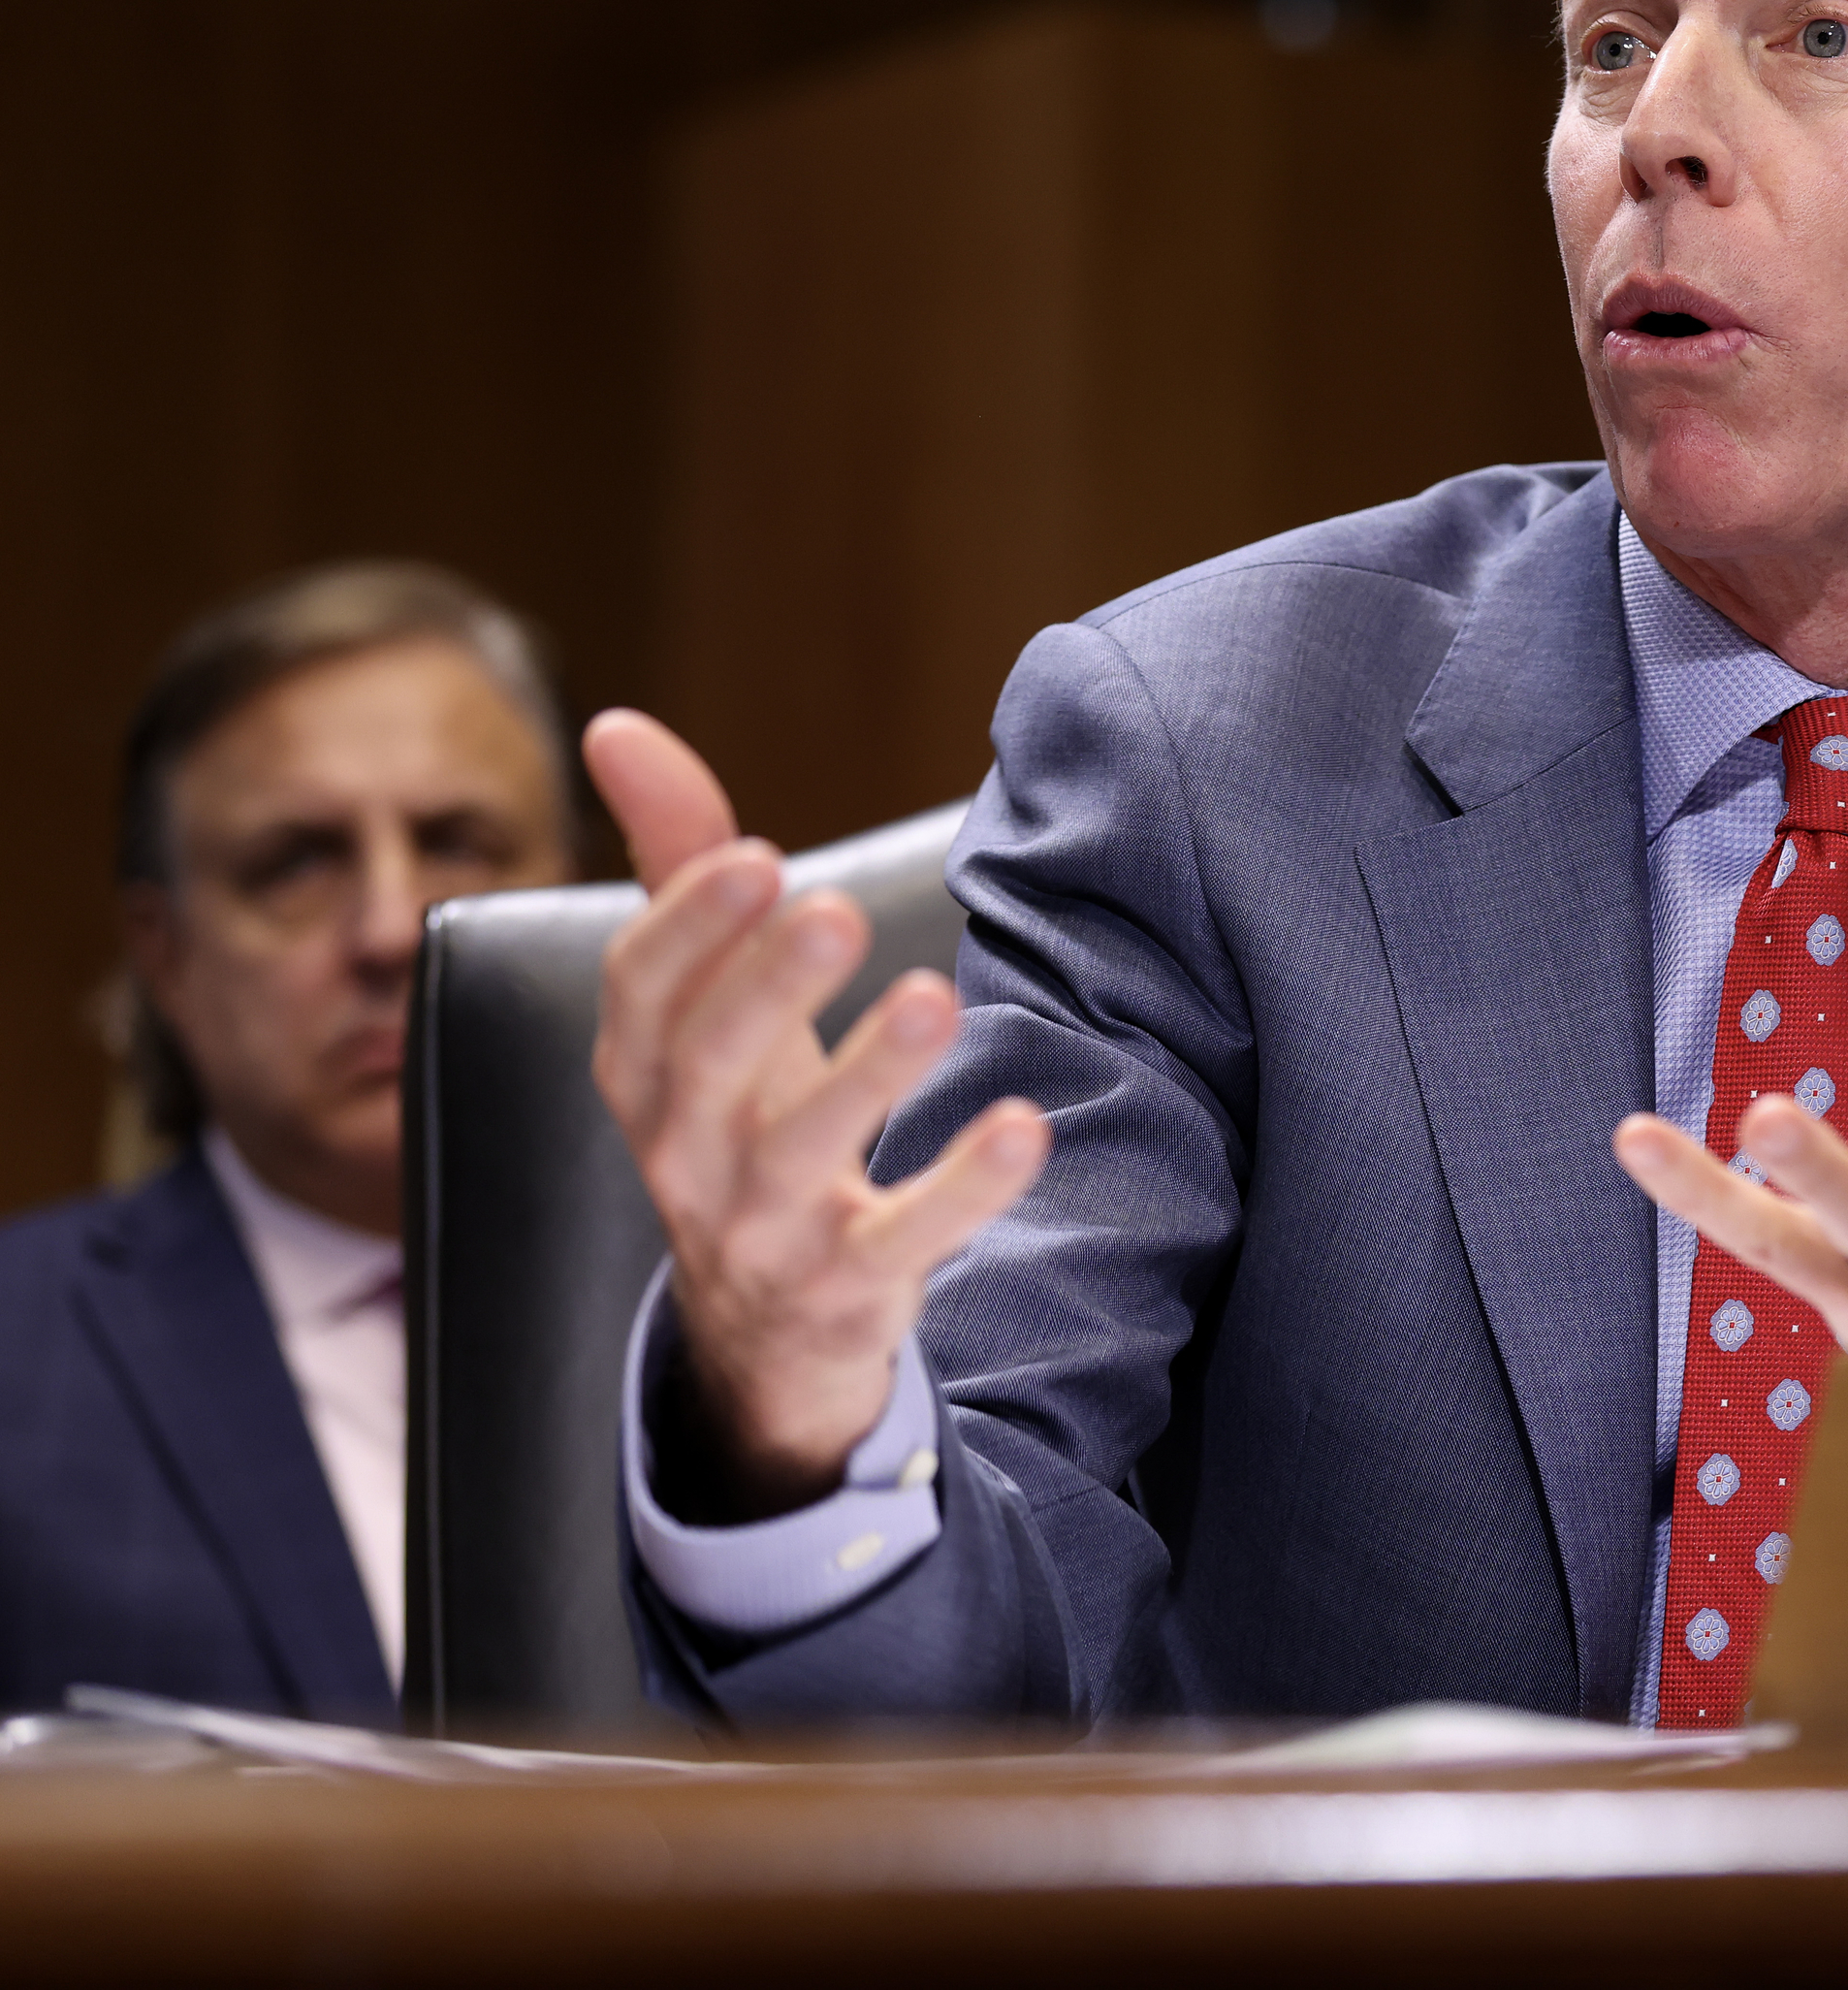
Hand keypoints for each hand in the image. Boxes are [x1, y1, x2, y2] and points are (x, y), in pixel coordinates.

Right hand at [583, 711, 1047, 1517]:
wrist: (763, 1329)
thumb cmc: (742, 1117)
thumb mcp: (707, 1003)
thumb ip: (676, 866)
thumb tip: (617, 724)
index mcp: (644, 1071)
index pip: (640, 992)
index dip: (687, 927)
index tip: (753, 852)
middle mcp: (684, 1152)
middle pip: (710, 1066)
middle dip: (769, 987)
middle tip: (837, 909)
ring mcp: (761, 1232)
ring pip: (798, 1158)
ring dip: (866, 1079)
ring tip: (933, 1001)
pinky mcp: (848, 1291)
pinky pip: (901, 1244)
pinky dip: (961, 1190)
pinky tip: (1025, 1126)